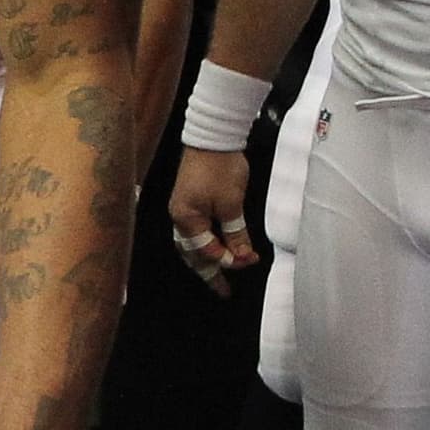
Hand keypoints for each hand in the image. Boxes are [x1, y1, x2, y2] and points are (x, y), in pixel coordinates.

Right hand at [166, 148, 256, 295]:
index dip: (228, 260)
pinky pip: (194, 232)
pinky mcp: (189, 200)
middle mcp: (179, 218)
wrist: (212, 137)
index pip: (207, 251)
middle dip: (208, 272)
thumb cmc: (220, 168)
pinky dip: (204, 244)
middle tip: (222, 292)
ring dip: (204, 260)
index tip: (249, 261)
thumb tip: (240, 257)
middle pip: (192, 254)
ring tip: (215, 274)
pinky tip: (213, 248)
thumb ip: (235, 233)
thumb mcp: (231, 203)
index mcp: (187, 220)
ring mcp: (182, 209)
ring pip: (191, 244)